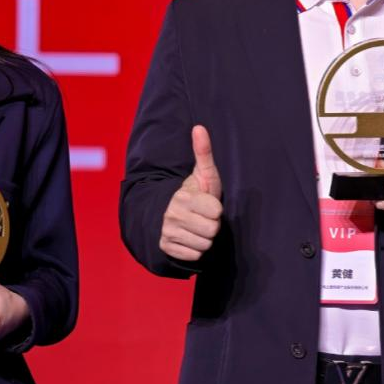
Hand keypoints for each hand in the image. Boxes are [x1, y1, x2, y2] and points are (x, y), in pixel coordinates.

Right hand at [159, 125, 223, 261]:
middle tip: (203, 217)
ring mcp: (167, 233)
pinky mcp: (166, 248)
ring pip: (204, 245)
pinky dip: (195, 250)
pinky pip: (195, 256)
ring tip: (197, 227)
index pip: (216, 212)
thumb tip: (199, 127)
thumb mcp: (203, 174)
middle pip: (212, 230)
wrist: (171, 214)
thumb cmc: (196, 193)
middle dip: (211, 224)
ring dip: (205, 238)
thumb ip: (204, 152)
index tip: (208, 204)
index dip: (216, 209)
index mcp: (183, 197)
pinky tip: (190, 238)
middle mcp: (171, 215)